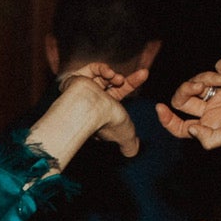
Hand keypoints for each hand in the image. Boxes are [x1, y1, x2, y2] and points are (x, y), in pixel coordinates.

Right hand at [28, 63, 146, 167]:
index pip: (119, 94)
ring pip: (102, 76)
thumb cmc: (107, 124)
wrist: (90, 112)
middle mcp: (92, 101)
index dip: (132, 84)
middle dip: (126, 79)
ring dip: (114, 76)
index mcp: (102, 112)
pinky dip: (102, 69)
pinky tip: (109, 74)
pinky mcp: (75, 80)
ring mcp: (83, 90)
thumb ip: (131, 145)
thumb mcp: (126, 136)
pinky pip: (91, 69)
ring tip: (118, 79)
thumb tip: (134, 151)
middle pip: (112, 84)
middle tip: (138, 75)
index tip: (144, 74)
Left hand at [157, 62, 220, 149]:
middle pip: (185, 98)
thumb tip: (190, 129)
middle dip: (187, 88)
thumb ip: (209, 137)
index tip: (159, 108)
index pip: (181, 127)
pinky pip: (220, 66)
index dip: (167, 120)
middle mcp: (215, 110)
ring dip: (209, 75)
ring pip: (201, 79)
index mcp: (211, 126)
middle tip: (202, 85)